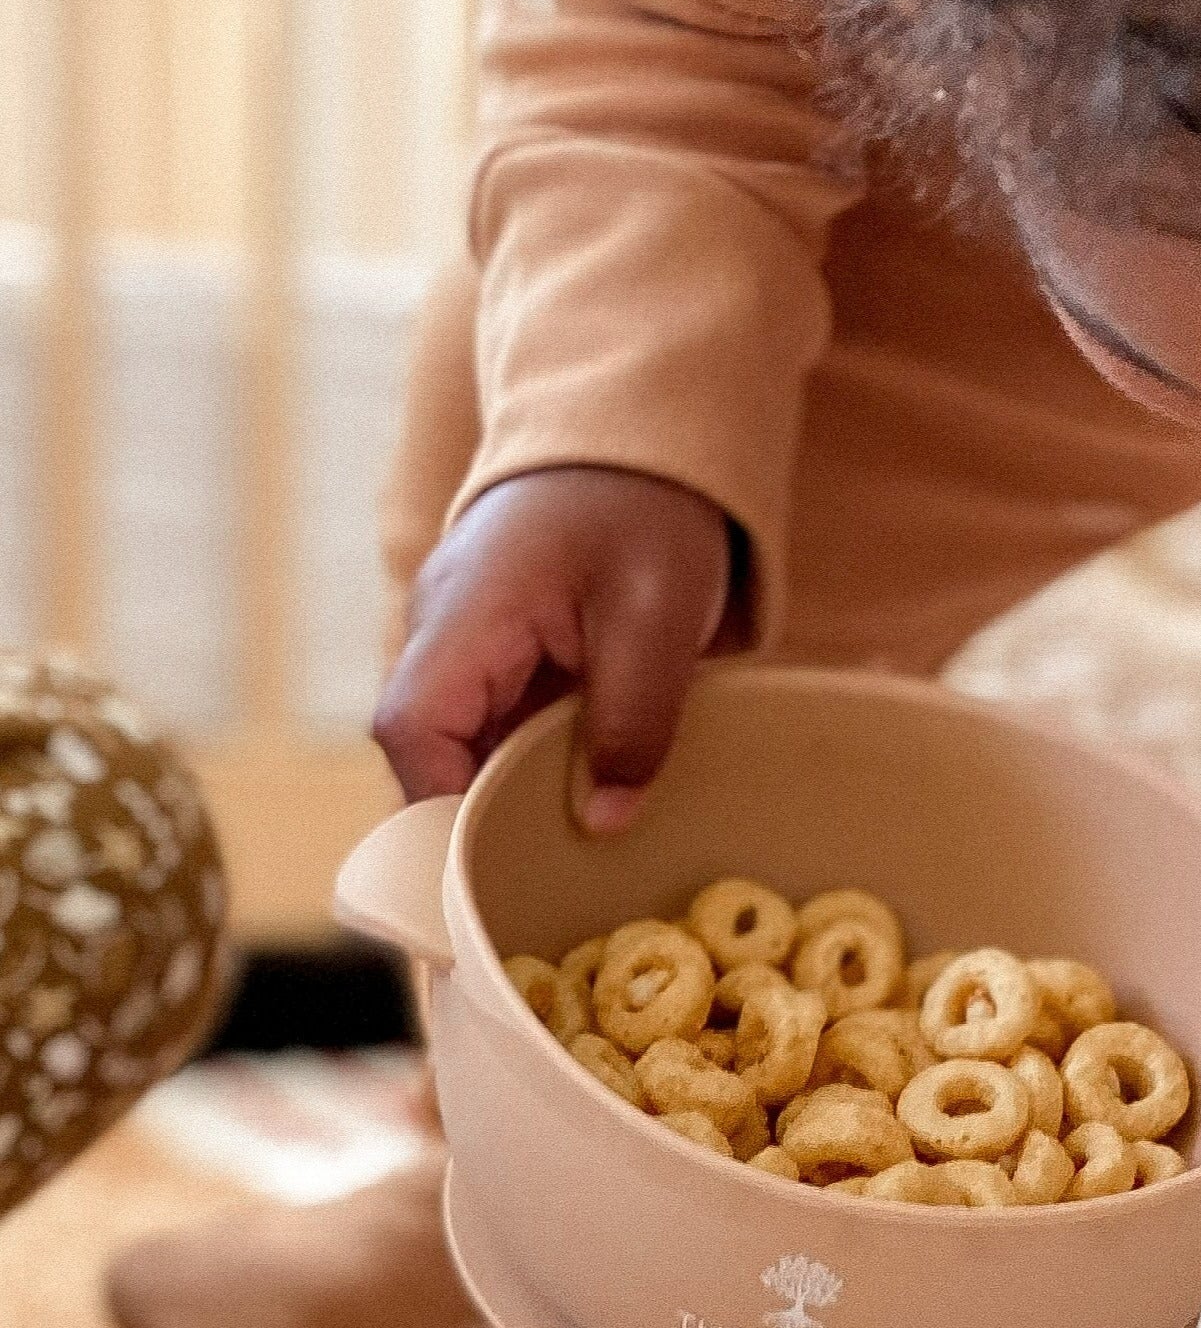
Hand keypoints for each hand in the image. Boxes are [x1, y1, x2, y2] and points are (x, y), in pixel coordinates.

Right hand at [374, 466, 735, 833]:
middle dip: (473, 819)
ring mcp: (468, 644)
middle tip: (535, 887)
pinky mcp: (502, 655)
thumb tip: (603, 822)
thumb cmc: (649, 512)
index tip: (489, 861)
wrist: (645, 440)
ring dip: (505, 796)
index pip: (413, 728)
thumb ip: (634, 720)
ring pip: (463, 746)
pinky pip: (496, 728)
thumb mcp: (661, 618)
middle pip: (429, 751)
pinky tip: (579, 805)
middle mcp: (447, 632)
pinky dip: (528, 769)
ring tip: (560, 859)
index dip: (439, 804)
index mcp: (468, 612)